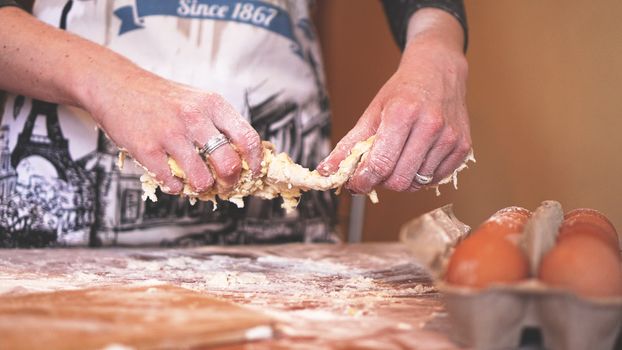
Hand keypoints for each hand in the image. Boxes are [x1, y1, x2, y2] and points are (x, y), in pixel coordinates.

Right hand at [87, 72, 261, 194]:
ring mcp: (170, 134)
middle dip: (230, 181)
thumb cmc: (162, 98)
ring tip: (197, 184)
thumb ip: (220, 124)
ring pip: (201, 179)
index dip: (255, 161)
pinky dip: (176, 188)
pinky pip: (171, 183)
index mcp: (213, 105)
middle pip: (228, 163)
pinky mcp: (147, 149)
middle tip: (224, 185)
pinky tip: (174, 180)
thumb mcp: (199, 100)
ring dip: (202, 188)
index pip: (247, 138)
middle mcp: (194, 118)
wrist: (117, 85)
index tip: (253, 172)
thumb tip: (245, 156)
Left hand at [318, 10, 470, 192]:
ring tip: (398, 159)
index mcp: (402, 114)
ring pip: (417, 183)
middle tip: (377, 169)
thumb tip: (325, 171)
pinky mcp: (463, 147)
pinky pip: (435, 179)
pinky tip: (416, 157)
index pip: (380, 165)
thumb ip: (349, 145)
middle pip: (398, 180)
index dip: (363, 181)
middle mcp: (430, 126)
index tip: (355, 183)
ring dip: (402, 178)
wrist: (439, 70)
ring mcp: (450, 138)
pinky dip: (422, 176)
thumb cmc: (403, 91)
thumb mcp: (372, 112)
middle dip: (382, 181)